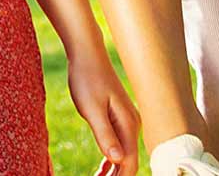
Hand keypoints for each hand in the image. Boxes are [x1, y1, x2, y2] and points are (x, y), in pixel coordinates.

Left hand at [64, 41, 140, 173]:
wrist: (87, 54)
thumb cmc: (86, 78)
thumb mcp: (91, 108)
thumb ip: (105, 134)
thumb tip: (117, 160)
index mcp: (127, 124)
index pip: (128, 163)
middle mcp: (131, 124)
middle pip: (129, 162)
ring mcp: (126, 121)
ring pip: (124, 155)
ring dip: (114, 172)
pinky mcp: (118, 118)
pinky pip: (118, 145)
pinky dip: (111, 160)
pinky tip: (102, 169)